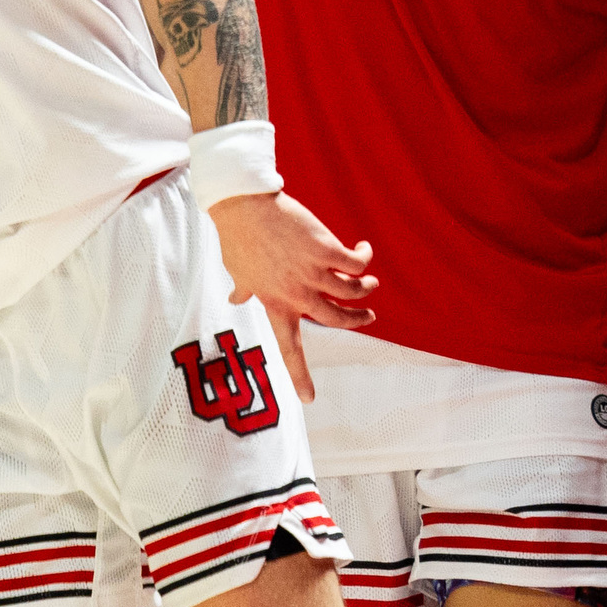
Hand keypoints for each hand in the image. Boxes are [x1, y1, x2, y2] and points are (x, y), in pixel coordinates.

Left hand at [205, 188, 376, 404]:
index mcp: (275, 302)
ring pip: (353, 292)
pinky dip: (364, 258)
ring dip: (366, 288)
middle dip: (357, 320)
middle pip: (337, 319)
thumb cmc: (238, 237)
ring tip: (370, 282)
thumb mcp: (238, 271)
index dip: (299, 375)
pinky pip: (356, 262)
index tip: (308, 400)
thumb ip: (244, 289)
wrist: (243, 206)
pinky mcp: (325, 249)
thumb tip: (237, 300)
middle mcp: (296, 293)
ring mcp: (312, 272)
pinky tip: (363, 249)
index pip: (288, 347)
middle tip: (368, 316)